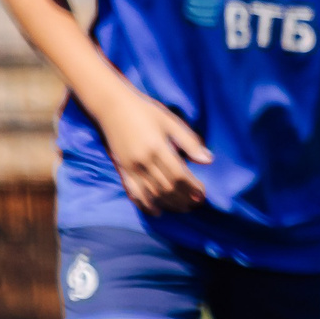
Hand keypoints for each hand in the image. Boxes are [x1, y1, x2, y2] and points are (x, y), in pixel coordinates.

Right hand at [97, 90, 211, 212]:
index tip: (202, 193)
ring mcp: (130, 167)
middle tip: (196, 203)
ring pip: (152, 194)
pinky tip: (156, 212)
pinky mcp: (121, 169)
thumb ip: (189, 142)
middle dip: (184, 199)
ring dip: (169, 204)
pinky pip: (133, 192)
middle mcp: (143, 161)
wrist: (111, 106)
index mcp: (157, 148)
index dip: (192, 188)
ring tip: (183, 208)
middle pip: (166, 188)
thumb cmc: (145, 111)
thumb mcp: (170, 121)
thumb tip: (208, 160)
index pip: (179, 175)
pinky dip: (145, 205)